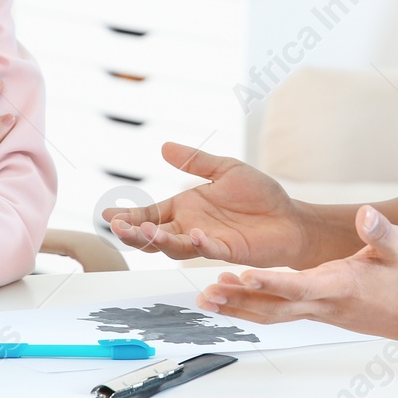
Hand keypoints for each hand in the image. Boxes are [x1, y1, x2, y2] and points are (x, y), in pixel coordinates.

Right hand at [103, 142, 312, 267]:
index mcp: (185, 208)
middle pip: (153, 235)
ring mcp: (207, 241)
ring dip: (159, 240)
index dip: (129, 215)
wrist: (290, 217)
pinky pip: (208, 249)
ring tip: (146, 230)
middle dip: (134, 232)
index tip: (107, 214)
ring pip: (174, 247)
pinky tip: (193, 234)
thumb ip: (195, 161)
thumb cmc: (259, 195)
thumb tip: (164, 146)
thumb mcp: (225, 169)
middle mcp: (190, 227)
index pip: (150, 213)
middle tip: (118, 227)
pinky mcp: (228, 251)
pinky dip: (199, 243)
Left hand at [193, 205, 397, 344]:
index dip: (270, 283)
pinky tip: (231, 301)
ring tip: (206, 298)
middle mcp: (323, 304)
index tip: (242, 276)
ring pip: (271, 314)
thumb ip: (380, 231)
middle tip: (207, 293)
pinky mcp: (315, 313)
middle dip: (240, 301)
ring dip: (238, 308)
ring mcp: (317, 312)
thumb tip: (366, 214)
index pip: (299, 286)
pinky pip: (277, 313)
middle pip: (274, 307)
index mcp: (340, 286)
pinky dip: (251, 309)